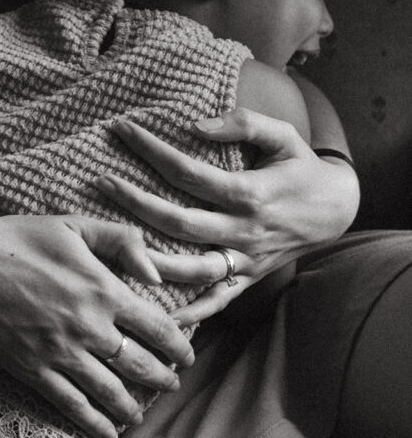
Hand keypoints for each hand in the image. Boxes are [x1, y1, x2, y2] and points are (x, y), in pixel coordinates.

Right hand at [0, 210, 194, 437]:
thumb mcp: (74, 225)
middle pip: (139, 365)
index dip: (178, 346)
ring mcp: (59, 352)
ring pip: (108, 392)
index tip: (187, 356)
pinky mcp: (31, 370)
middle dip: (162, 380)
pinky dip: (92, 422)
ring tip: (140, 414)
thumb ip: (122, 240)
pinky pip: (70, 404)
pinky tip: (105, 431)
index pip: (156, 327)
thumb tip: (156, 271)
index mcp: (103, 289)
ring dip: (131, 407)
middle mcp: (87, 326)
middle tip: (171, 385)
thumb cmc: (19, 237)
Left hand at [95, 109, 359, 323]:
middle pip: (179, 222)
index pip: (189, 172)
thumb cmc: (302, 166)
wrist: (337, 209)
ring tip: (112, 245)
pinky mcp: (247, 279)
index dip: (152, 150)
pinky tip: (154, 313)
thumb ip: (244, 123)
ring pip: (190, 270)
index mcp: (250, 193)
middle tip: (101, 182)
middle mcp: (244, 231)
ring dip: (149, 260)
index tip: (123, 129)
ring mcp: (245, 260)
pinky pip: (214, 302)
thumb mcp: (284, 135)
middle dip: (135, 203)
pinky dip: (187, 312)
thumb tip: (196, 125)